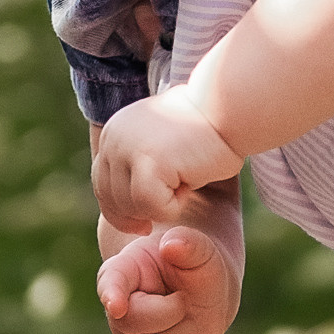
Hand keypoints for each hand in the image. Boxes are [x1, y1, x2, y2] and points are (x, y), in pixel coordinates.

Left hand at [93, 94, 243, 235]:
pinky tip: (190, 185)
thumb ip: (141, 161)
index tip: (142, 225)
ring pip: (132, 206)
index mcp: (114, 133)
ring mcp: (128, 149)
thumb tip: (130, 198)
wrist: (230, 108)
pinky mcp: (148, 162)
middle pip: (112, 200)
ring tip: (186, 179)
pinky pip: (152, 207)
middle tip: (172, 202)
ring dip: (162, 206)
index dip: (120, 210)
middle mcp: (114, 138)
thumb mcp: (162, 143)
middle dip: (140, 214)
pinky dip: (173, 208)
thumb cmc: (208, 130)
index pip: (103, 185)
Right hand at [98, 224, 244, 333]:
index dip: (112, 295)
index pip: (112, 282)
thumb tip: (172, 245)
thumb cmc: (196, 265)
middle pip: (136, 323)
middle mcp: (118, 306)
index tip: (117, 306)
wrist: (206, 292)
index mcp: (124, 270)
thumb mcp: (200, 250)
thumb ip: (190, 244)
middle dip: (175, 314)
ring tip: (188, 318)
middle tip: (185, 299)